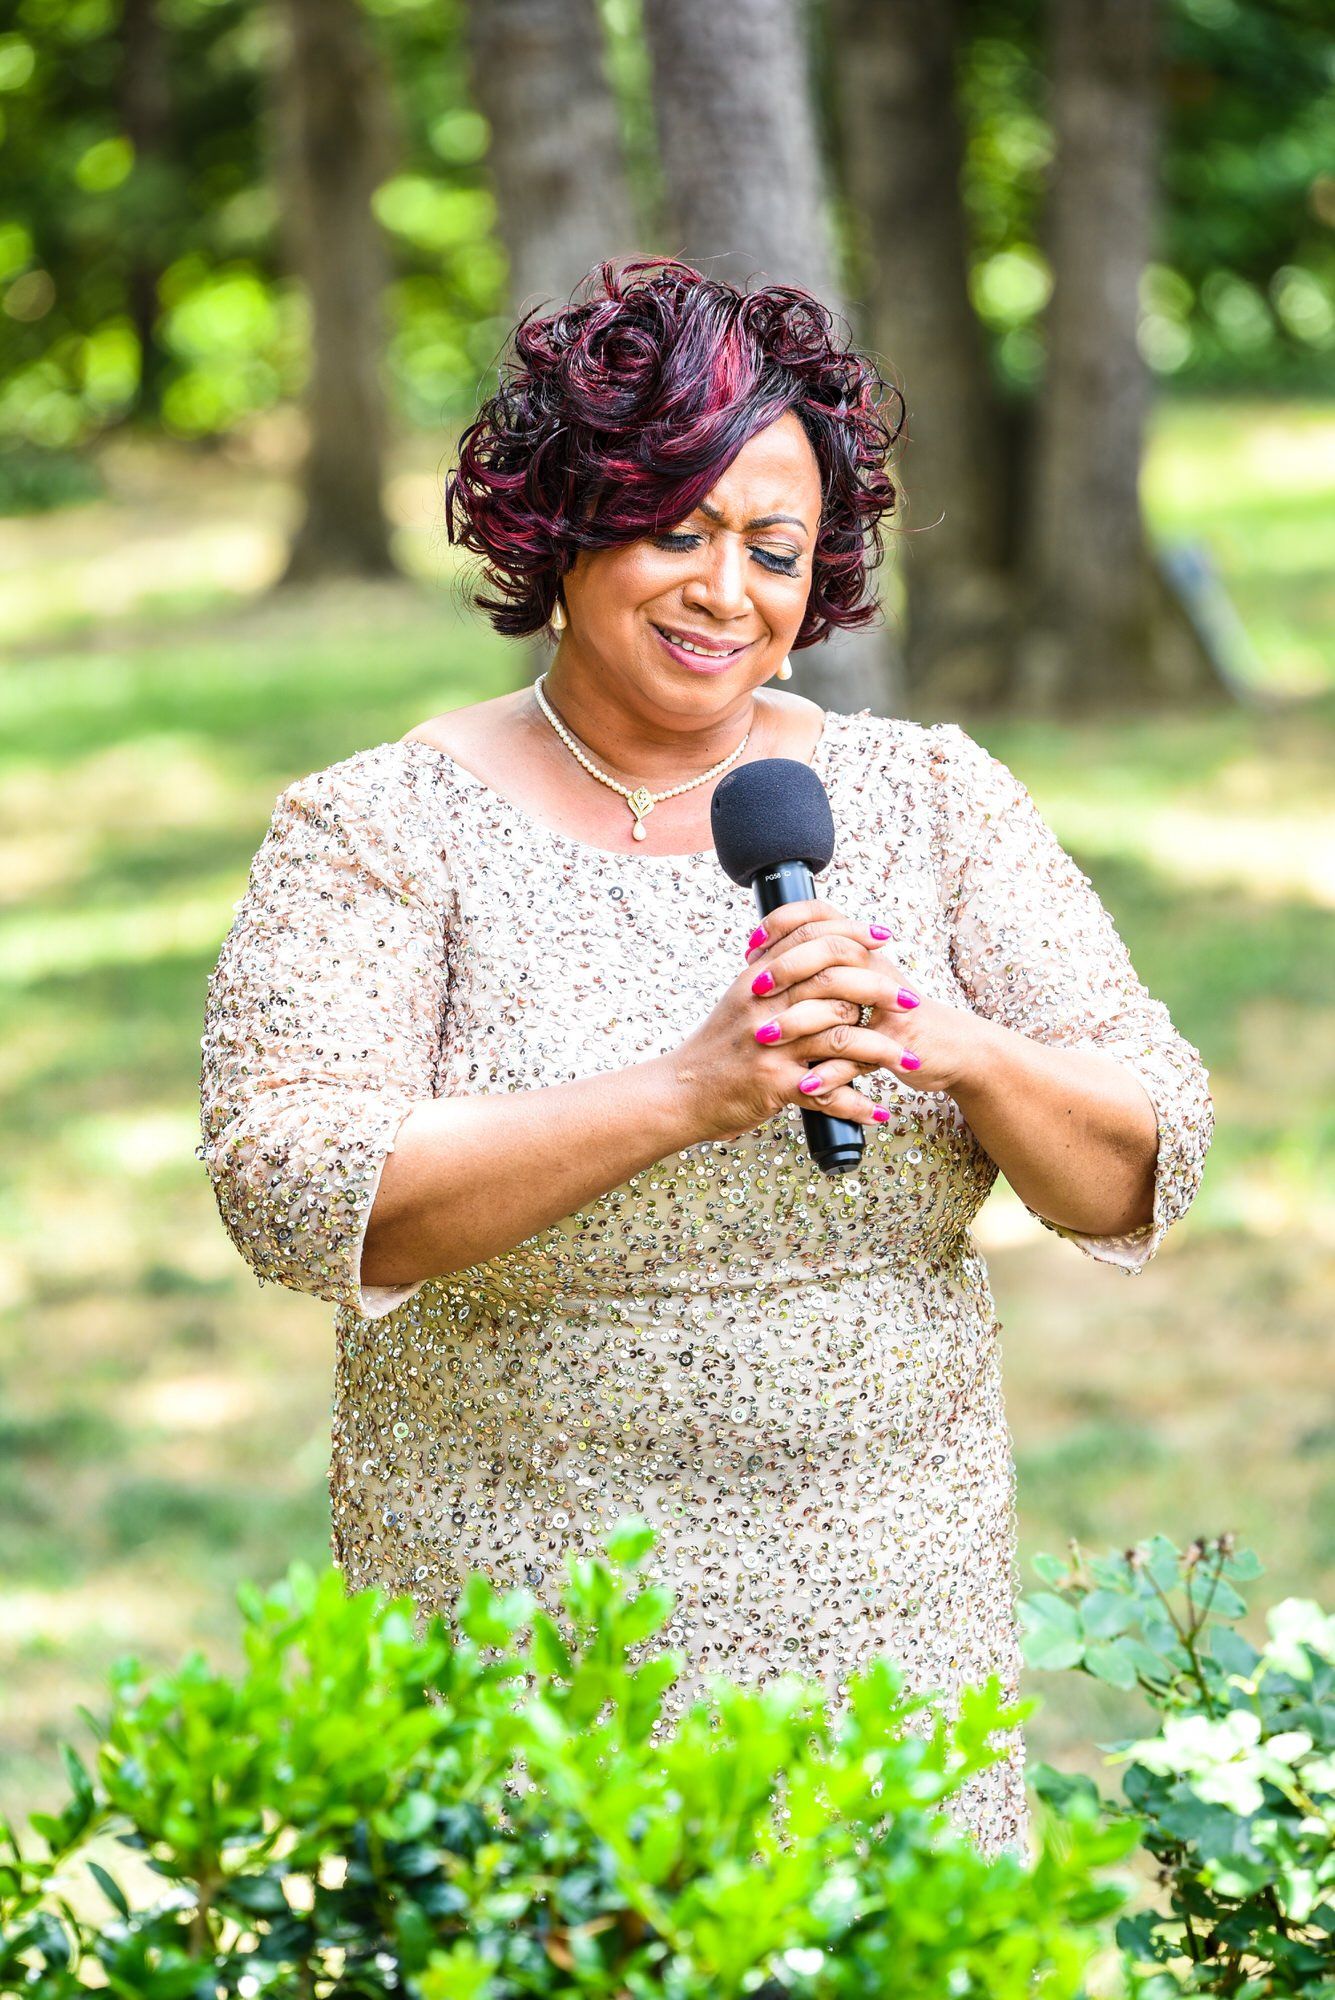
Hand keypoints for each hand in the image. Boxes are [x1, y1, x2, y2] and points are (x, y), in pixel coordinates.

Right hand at [669, 898, 916, 1145]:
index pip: (812, 939)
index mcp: (758, 978)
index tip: (882, 938)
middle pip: (835, 982)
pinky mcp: (774, 1083)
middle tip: (911, 1001)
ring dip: (882, 1049)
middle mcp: (764, 1005)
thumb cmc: (716, 1049)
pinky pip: (828, 1092)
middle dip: (881, 990)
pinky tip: (878, 1111)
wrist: (681, 1092)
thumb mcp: (739, 1001)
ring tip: (909, 1058)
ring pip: (840, 1035)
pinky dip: (857, 1105)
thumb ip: (773, 977)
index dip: (852, 934)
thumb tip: (812, 953)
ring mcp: (770, 1045)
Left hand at [741, 899, 981, 1105]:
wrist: (954, 1048)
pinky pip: (858, 1057)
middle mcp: (874, 972)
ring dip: (797, 1022)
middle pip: (826, 954)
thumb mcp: (862, 985)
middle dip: (784, 971)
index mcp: (862, 953)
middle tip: (754, 989)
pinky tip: (805, 1084)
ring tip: (765, 1037)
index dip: (782, 926)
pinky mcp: (898, 1044)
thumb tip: (769, 959)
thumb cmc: (898, 1017)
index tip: (751, 947)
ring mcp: (888, 1007)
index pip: (819, 919)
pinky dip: (830, 1073)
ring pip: (838, 1005)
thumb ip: (824, 971)